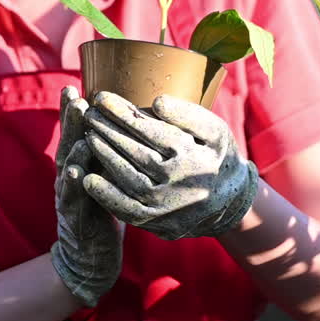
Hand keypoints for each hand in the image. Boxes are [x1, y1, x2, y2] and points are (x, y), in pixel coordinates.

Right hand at [50, 87, 123, 306]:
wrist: (91, 257)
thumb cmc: (103, 212)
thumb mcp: (108, 179)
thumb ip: (110, 155)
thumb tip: (128, 126)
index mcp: (79, 166)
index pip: (76, 134)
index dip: (73, 113)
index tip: (74, 87)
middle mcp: (69, 177)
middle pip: (69, 143)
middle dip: (70, 121)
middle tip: (74, 97)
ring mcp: (69, 197)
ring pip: (68, 167)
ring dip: (73, 146)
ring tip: (79, 129)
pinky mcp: (75, 218)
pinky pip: (74, 198)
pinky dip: (75, 183)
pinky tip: (77, 171)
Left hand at [82, 92, 258, 240]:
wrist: (230, 204)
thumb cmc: (218, 157)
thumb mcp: (215, 130)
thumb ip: (187, 115)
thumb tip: (156, 101)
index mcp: (190, 154)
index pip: (147, 129)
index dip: (121, 112)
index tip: (101, 98)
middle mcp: (177, 181)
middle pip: (133, 151)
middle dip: (107, 129)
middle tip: (89, 113)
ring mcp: (166, 205)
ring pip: (126, 177)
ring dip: (103, 155)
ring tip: (88, 135)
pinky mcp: (157, 222)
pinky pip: (126, 209)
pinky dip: (105, 195)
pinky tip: (89, 178)